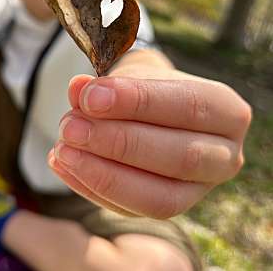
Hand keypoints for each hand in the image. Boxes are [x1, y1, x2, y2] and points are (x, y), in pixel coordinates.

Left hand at [49, 72, 250, 217]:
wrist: (157, 111)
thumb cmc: (150, 90)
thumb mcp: (134, 78)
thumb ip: (108, 85)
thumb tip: (78, 90)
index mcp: (226, 112)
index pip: (189, 106)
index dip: (137, 102)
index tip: (90, 97)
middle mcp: (224, 156)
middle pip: (178, 157)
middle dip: (117, 143)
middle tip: (70, 127)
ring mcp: (199, 189)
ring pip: (158, 198)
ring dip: (102, 174)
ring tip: (62, 149)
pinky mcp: (170, 208)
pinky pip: (132, 210)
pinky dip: (91, 188)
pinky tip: (63, 165)